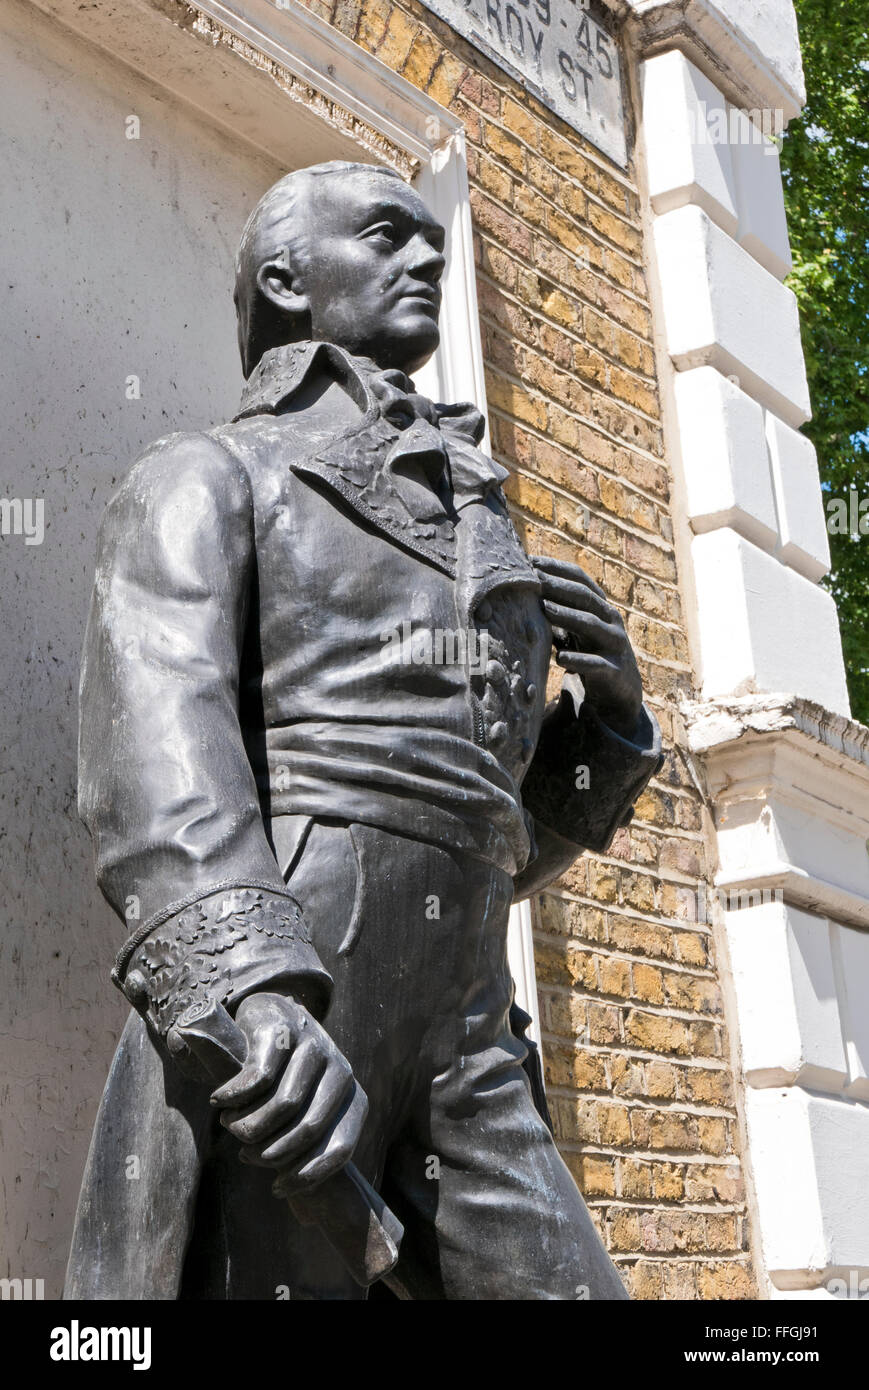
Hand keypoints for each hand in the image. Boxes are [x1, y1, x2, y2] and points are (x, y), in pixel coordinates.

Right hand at [209, 992, 366, 1194]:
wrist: (272, 1014)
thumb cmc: (287, 1078)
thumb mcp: (306, 1110)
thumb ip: (308, 1148)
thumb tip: (307, 1218)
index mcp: (353, 1097)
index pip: (340, 1148)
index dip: (306, 1176)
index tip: (276, 1188)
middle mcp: (340, 1071)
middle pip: (307, 1129)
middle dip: (270, 1152)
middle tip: (245, 1154)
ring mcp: (314, 1047)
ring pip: (282, 1106)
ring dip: (248, 1126)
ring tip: (231, 1126)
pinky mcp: (282, 1030)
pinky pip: (259, 1077)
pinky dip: (234, 1097)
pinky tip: (220, 1101)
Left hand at [531, 554, 642, 739]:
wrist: (620, 689)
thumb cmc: (590, 652)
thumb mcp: (574, 630)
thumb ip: (556, 613)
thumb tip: (521, 592)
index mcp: (600, 606)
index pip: (580, 579)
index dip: (557, 568)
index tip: (530, 560)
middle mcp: (610, 620)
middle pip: (585, 597)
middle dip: (559, 586)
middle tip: (534, 579)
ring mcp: (615, 644)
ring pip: (592, 625)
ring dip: (567, 616)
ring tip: (544, 609)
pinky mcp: (614, 670)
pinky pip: (596, 664)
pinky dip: (578, 661)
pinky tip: (560, 659)